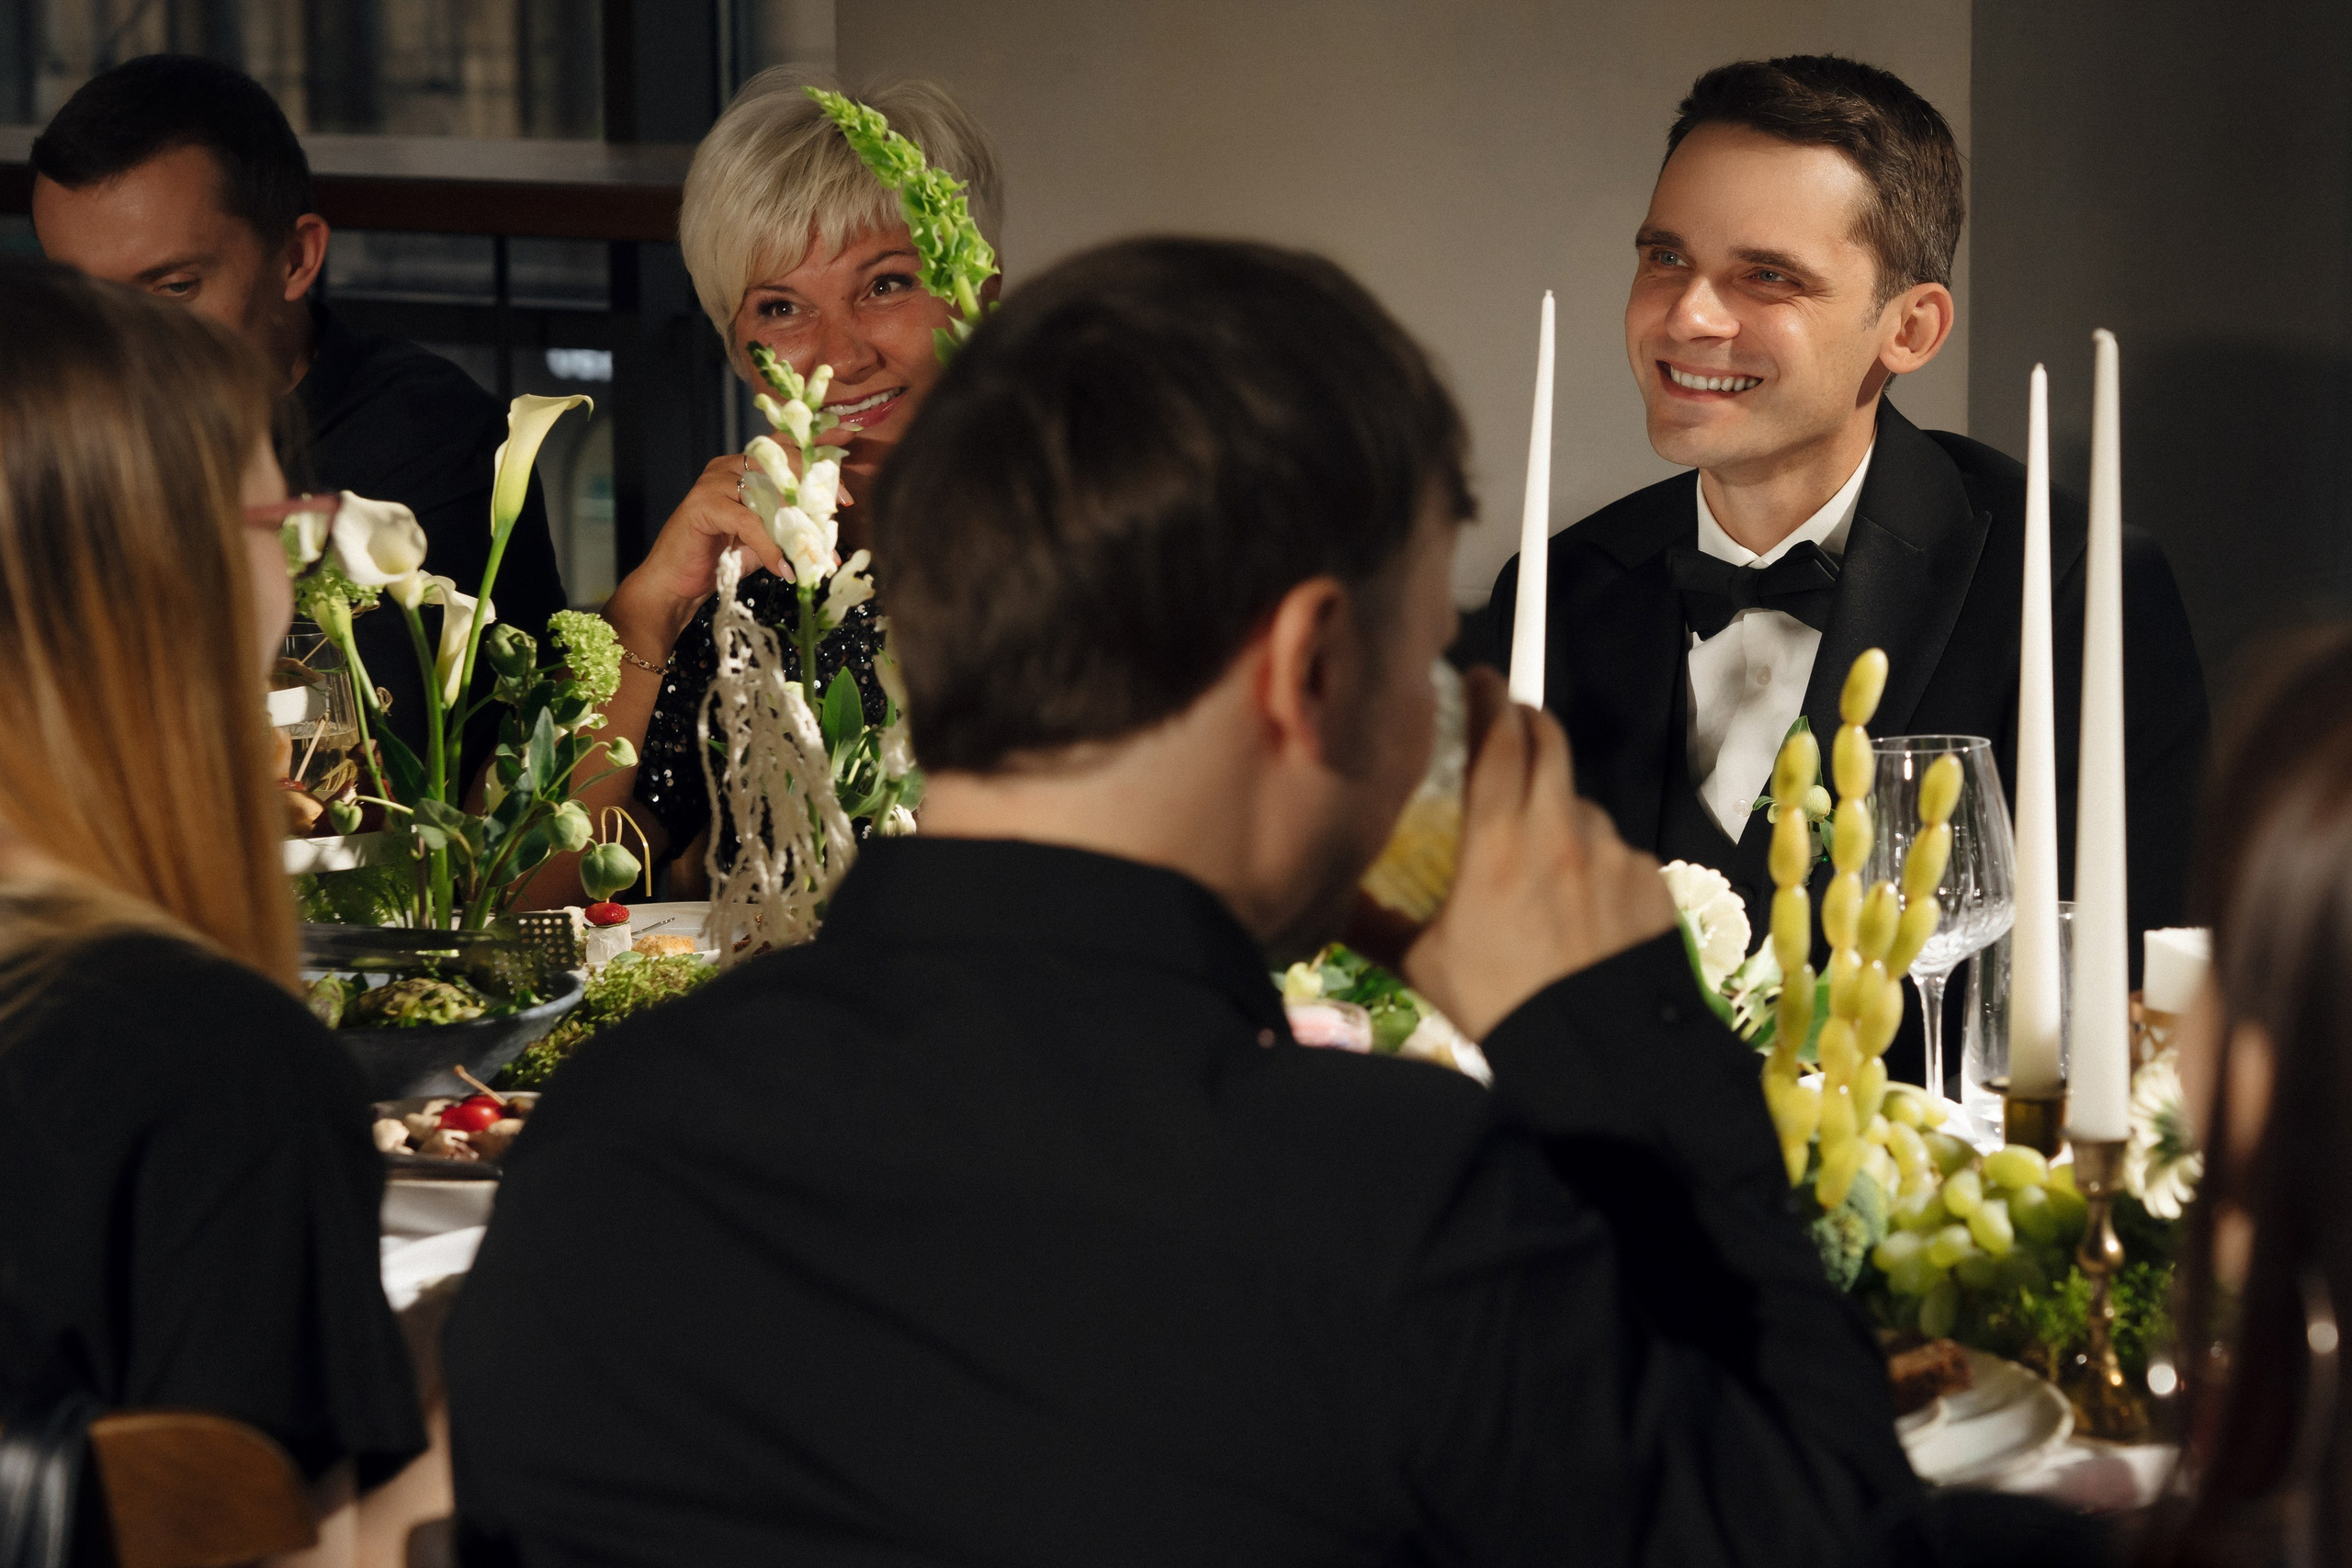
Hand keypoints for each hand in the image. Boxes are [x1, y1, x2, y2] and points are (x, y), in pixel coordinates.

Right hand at [603, 450, 852, 649]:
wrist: (677, 584)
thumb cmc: (720, 559)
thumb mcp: (764, 538)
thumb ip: (790, 528)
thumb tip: (828, 540)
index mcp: (743, 467)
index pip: (786, 456)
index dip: (818, 471)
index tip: (844, 499)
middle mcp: (728, 466)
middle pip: (782, 468)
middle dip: (813, 495)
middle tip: (835, 521)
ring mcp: (713, 481)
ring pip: (768, 495)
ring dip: (796, 527)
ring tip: (813, 556)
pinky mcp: (703, 504)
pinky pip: (747, 521)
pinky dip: (769, 546)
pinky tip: (782, 568)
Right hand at [1402, 667, 1674, 1040]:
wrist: (1598, 1054)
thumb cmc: (1499, 1005)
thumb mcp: (1423, 966)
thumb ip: (1372, 926)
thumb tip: (1315, 908)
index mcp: (1497, 840)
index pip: (1495, 739)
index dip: (1487, 699)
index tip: (1480, 679)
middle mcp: (1559, 830)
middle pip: (1550, 742)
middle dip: (1528, 724)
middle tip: (1512, 729)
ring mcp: (1614, 852)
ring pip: (1583, 806)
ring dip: (1560, 811)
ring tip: (1544, 859)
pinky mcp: (1651, 881)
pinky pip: (1619, 855)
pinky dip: (1597, 865)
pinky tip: (1584, 909)